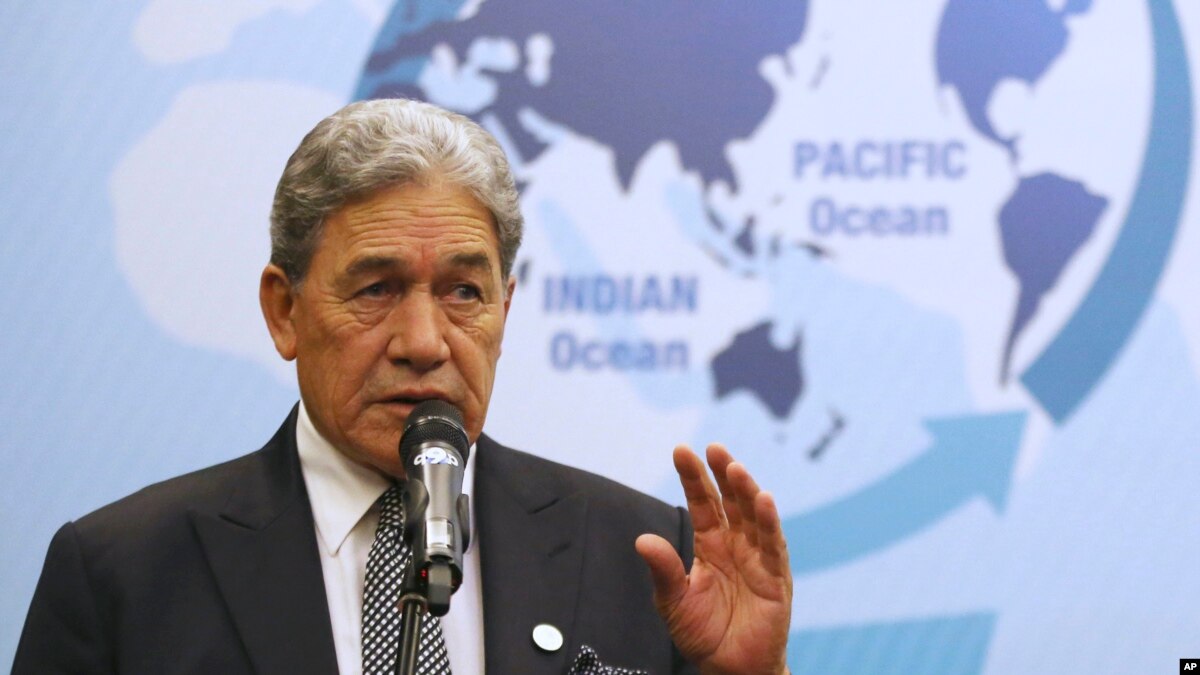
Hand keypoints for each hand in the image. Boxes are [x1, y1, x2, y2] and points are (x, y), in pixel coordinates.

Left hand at [636, 444, 791, 674]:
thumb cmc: (703, 633)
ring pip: (754, 517)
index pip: (703, 504)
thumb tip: (641, 539)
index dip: (694, 478)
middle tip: (713, 447)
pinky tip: (764, 499)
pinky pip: (773, 546)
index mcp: (710, 545)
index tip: (681, 450)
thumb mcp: (674, 601)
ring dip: (746, 491)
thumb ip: (663, 570)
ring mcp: (758, 559)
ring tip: (734, 468)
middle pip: (731, 502)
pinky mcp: (777, 579)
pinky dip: (769, 522)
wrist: (730, 668)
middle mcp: (736, 545)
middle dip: (722, 474)